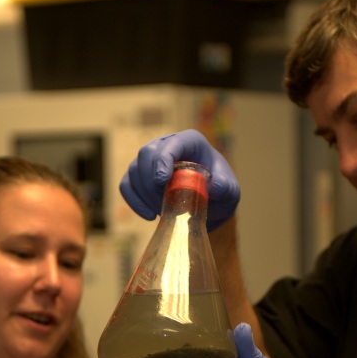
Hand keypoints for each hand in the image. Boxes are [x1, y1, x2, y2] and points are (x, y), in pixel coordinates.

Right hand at [120, 129, 239, 230]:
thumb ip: (226, 188)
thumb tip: (215, 187)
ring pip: (134, 170)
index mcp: (190, 142)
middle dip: (151, 180)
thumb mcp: (230, 192)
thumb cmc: (220, 192)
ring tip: (163, 211)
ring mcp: (150, 160)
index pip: (173, 143)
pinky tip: (149, 215)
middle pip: (147, 153)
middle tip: (164, 204)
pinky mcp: (138, 176)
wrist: (209, 203)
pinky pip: (126, 185)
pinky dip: (134, 201)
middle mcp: (167, 144)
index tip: (162, 180)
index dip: (164, 158)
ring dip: (145, 194)